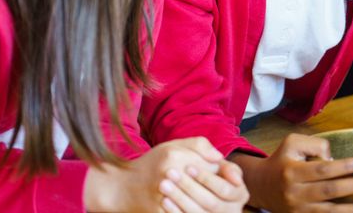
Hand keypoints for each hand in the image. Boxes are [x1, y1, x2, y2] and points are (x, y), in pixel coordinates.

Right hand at [84, 137, 238, 211]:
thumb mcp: (173, 146)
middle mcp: (169, 175)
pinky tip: (202, 208)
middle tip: (226, 191)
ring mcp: (164, 197)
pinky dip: (197, 211)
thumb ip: (200, 145)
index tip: (231, 178)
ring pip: (201, 205)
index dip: (225, 173)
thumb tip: (220, 157)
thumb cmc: (152, 163)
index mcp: (174, 157)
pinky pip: (187, 212)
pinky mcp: (161, 212)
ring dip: (211, 204)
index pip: (211, 167)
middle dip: (220, 190)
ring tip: (217, 203)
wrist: (122, 187)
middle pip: (208, 187)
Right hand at [233, 133, 352, 211]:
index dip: (345, 166)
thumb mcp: (293, 143)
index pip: (323, 169)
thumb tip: (334, 158)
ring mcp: (298, 210)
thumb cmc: (283, 160)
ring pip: (330, 212)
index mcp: (292, 171)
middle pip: (329, 191)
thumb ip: (315, 144)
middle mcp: (295, 193)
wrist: (261, 186)